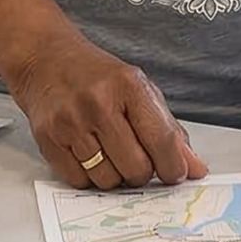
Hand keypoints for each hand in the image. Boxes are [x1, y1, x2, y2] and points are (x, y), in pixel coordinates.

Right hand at [0, 3, 208, 189]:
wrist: (46, 59)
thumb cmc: (97, 76)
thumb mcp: (139, 90)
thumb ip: (169, 130)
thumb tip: (194, 168)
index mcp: (128, 85)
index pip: (162, 140)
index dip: (174, 167)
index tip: (175, 173)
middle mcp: (98, 102)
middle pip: (136, 168)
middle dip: (142, 172)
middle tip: (137, 159)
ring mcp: (70, 122)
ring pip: (108, 180)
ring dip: (114, 176)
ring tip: (109, 152)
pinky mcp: (48, 139)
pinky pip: (79, 181)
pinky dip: (89, 177)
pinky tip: (88, 155)